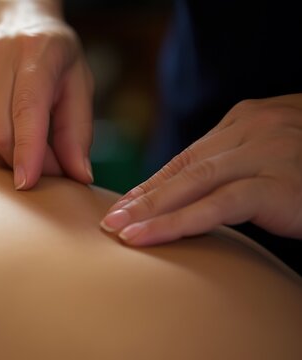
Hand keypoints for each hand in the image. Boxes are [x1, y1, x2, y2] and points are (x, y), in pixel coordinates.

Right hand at [0, 0, 93, 189]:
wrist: (14, 14)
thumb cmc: (54, 51)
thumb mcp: (79, 81)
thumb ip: (78, 131)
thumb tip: (78, 175)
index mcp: (35, 53)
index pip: (26, 110)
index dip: (27, 151)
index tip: (28, 184)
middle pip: (0, 131)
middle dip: (23, 162)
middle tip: (46, 172)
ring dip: (6, 158)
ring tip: (29, 157)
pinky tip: (10, 144)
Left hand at [100, 94, 301, 244]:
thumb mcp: (277, 158)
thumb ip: (240, 166)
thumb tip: (197, 192)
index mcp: (248, 120)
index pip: (189, 156)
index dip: (154, 183)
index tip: (127, 204)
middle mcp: (253, 129)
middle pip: (184, 167)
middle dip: (143, 196)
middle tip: (110, 219)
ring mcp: (265, 152)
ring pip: (192, 183)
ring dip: (151, 210)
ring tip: (121, 231)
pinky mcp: (275, 183)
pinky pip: (217, 205)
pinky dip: (178, 222)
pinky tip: (150, 235)